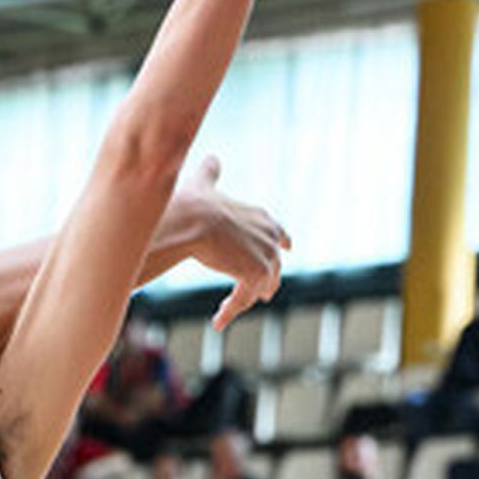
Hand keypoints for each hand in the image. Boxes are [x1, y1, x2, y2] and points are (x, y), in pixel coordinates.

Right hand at [178, 156, 292, 329]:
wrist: (192, 221)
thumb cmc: (194, 204)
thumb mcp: (205, 185)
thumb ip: (210, 173)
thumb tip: (211, 157)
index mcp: (262, 217)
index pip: (279, 232)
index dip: (280, 243)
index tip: (287, 248)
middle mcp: (270, 236)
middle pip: (274, 264)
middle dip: (265, 279)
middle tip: (258, 294)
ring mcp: (267, 256)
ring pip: (262, 285)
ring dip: (245, 298)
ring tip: (228, 310)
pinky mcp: (257, 275)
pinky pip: (243, 299)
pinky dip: (230, 311)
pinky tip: (217, 321)